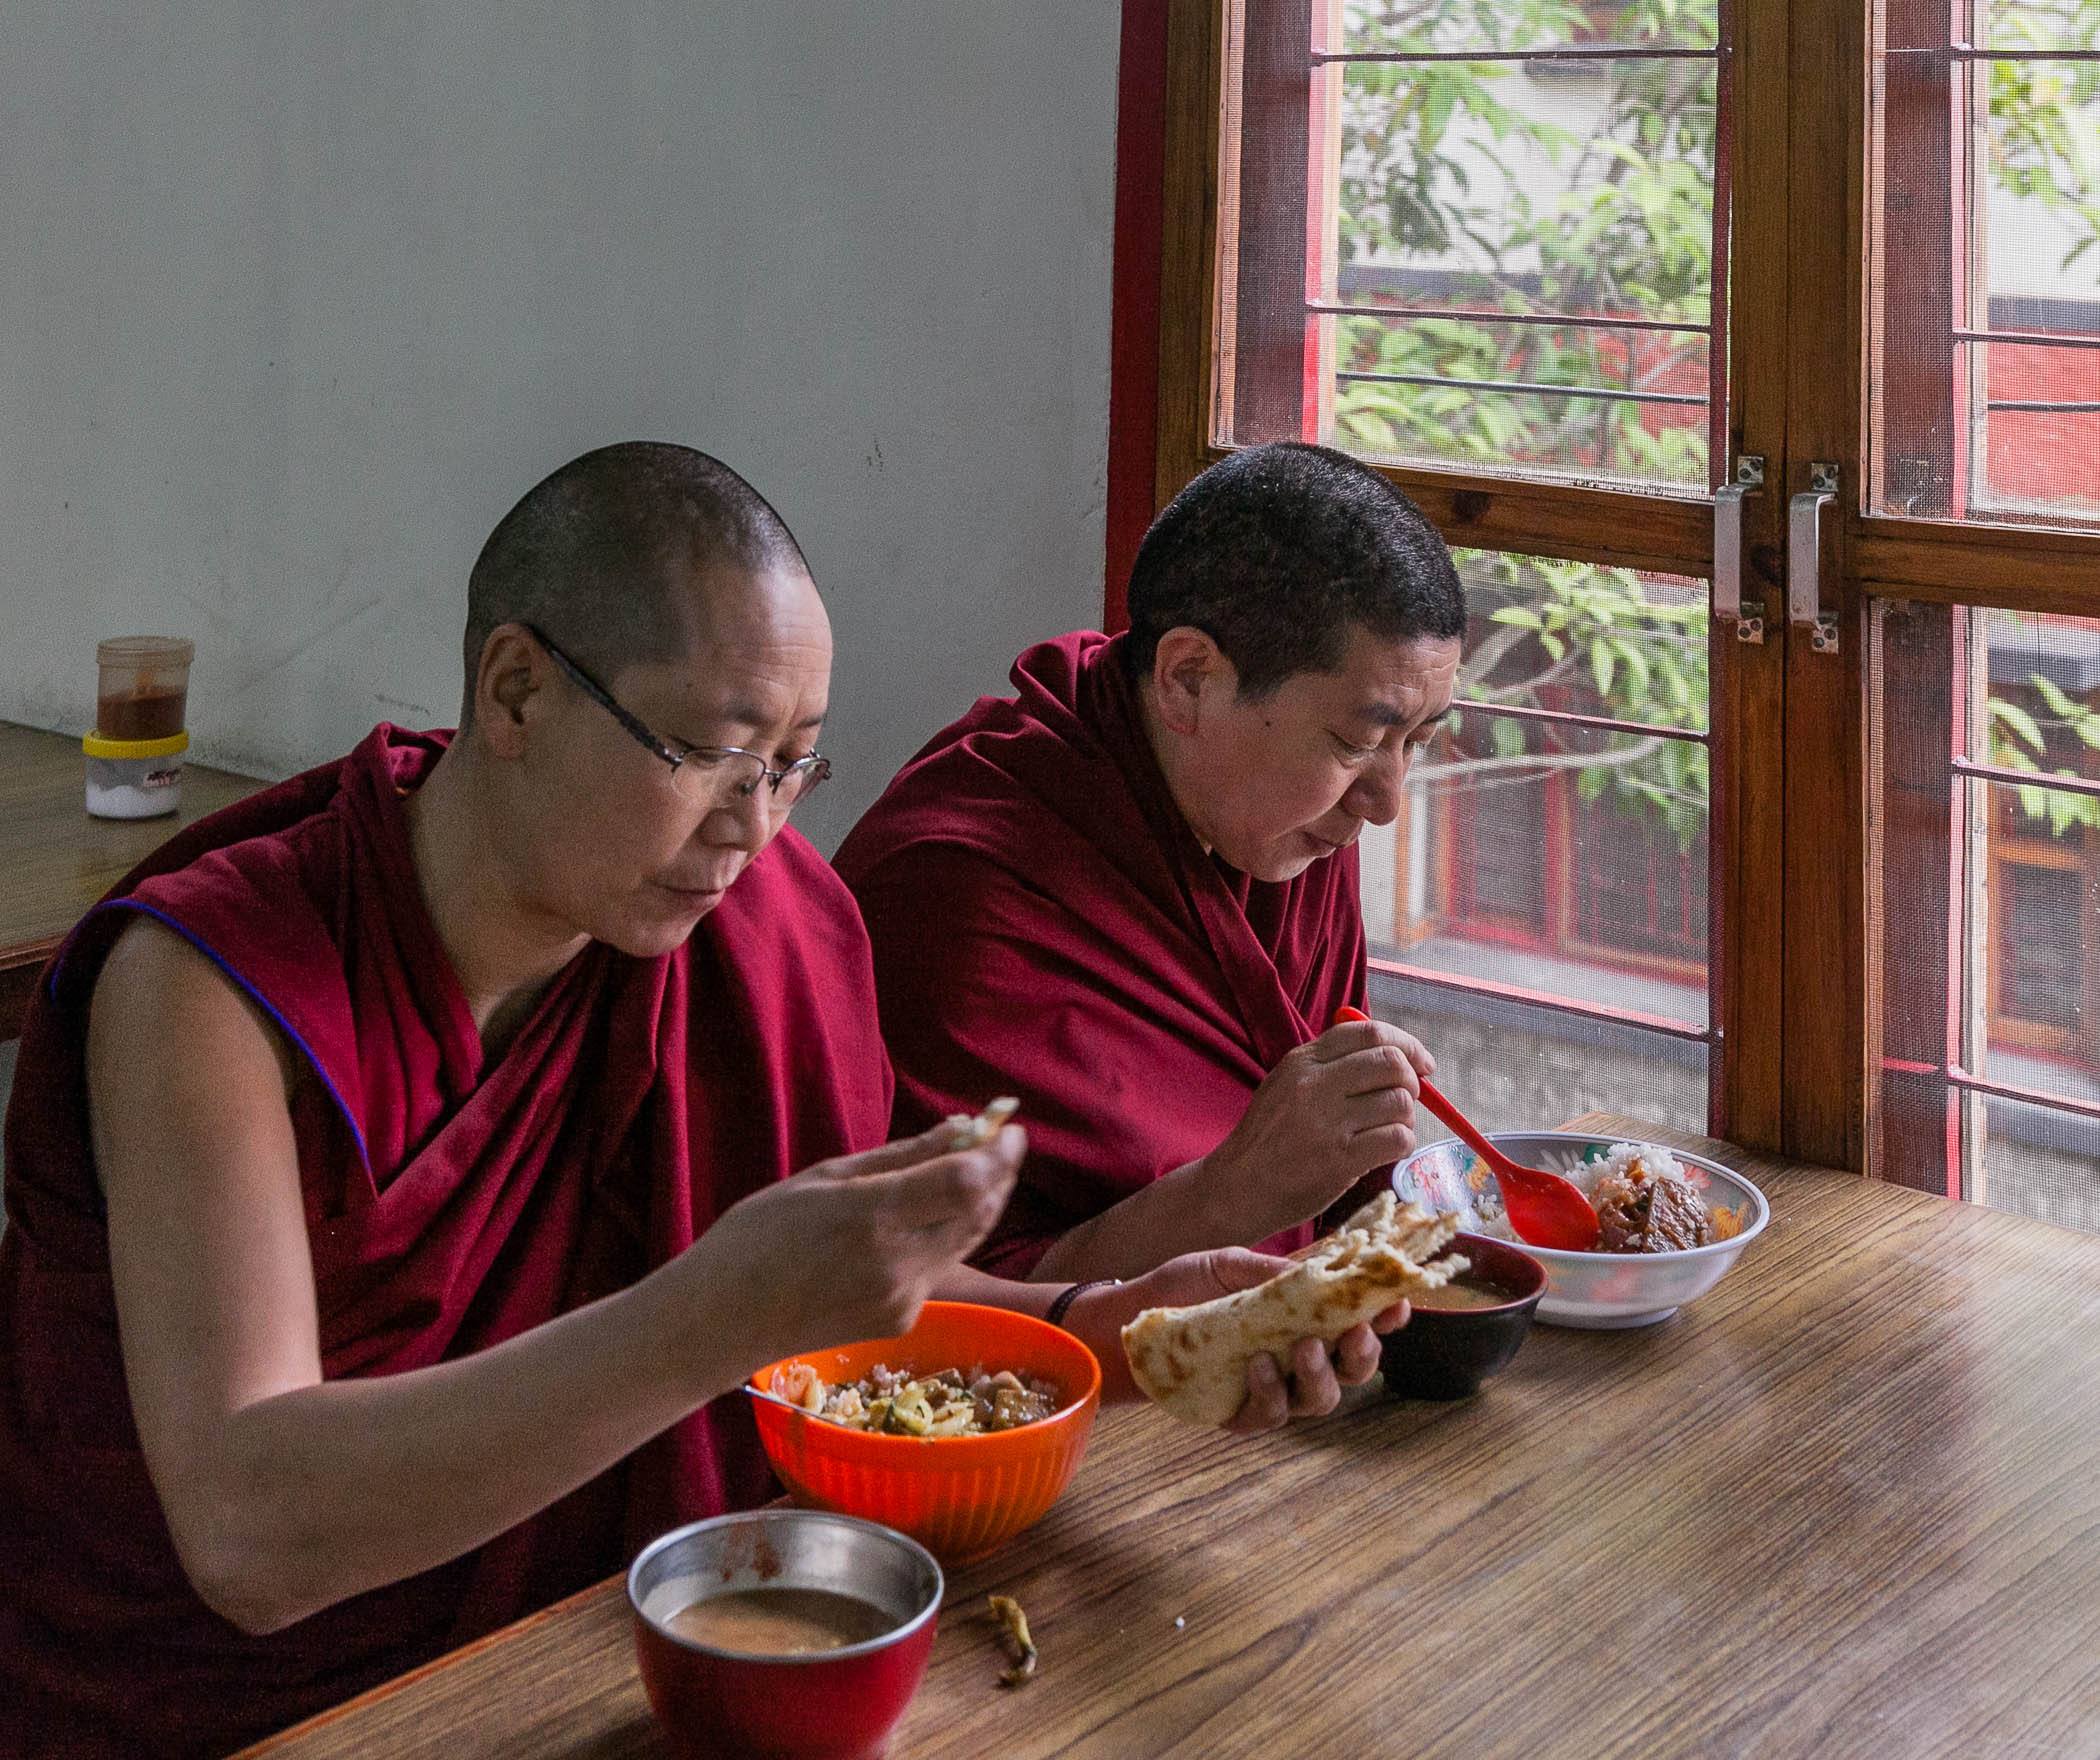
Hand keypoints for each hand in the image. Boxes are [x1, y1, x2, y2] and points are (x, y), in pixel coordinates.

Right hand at [666, 1120, 1023, 1388]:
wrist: (722, 1320)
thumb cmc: (758, 1236)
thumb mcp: (824, 1178)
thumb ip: (900, 1158)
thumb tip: (959, 1129)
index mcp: (872, 1216)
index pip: (967, 1182)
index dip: (998, 1153)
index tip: (1006, 1126)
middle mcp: (897, 1262)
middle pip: (980, 1211)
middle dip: (998, 1173)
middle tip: (999, 1140)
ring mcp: (903, 1298)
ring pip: (966, 1241)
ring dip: (981, 1203)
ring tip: (977, 1168)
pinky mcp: (901, 1321)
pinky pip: (938, 1267)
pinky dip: (947, 1234)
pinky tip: (933, 1213)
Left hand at [1061, 1248, 1407, 1425]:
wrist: (1130, 1321)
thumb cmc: (1184, 1288)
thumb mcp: (1228, 1266)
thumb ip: (1271, 1273)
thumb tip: (1316, 1272)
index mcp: (1305, 1316)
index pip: (1359, 1319)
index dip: (1386, 1316)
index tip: (1395, 1303)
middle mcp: (1299, 1356)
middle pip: (1354, 1368)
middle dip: (1363, 1353)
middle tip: (1354, 1332)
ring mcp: (1275, 1389)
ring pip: (1321, 1398)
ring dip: (1320, 1375)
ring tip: (1303, 1347)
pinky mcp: (1244, 1415)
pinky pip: (1272, 1414)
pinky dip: (1271, 1391)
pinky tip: (1258, 1366)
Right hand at [1199, 1016, 1434, 1240]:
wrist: (1239, 1187)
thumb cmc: (1270, 1138)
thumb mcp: (1286, 1085)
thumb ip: (1330, 1066)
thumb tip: (1396, 1056)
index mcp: (1302, 1061)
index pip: (1369, 1032)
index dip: (1406, 1043)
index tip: (1422, 1063)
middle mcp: (1314, 1085)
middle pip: (1391, 1062)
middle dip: (1412, 1080)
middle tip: (1410, 1098)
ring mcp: (1327, 1122)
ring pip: (1400, 1102)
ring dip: (1406, 1117)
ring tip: (1388, 1130)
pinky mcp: (1339, 1160)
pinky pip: (1398, 1139)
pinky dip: (1402, 1144)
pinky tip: (1384, 1151)